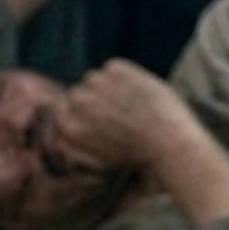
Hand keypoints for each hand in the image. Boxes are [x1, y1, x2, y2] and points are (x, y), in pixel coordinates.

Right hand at [50, 58, 181, 172]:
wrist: (167, 142)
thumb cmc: (137, 158)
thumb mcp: (98, 161)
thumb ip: (77, 147)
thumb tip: (63, 140)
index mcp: (69, 126)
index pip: (61, 109)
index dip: (80, 114)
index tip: (97, 118)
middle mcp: (77, 102)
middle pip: (78, 93)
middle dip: (94, 100)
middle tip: (119, 113)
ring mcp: (95, 82)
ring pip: (96, 79)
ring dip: (109, 87)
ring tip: (132, 105)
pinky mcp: (115, 68)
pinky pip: (115, 68)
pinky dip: (127, 76)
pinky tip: (141, 93)